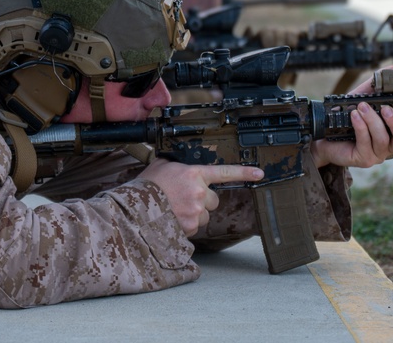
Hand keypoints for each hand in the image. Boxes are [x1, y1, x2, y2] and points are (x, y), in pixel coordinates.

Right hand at [141, 158, 263, 235]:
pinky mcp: (191, 227)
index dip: (244, 172)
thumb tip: (178, 165)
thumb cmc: (145, 187)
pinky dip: (186, 226)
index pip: (225, 172)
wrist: (133, 209)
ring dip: (194, 214)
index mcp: (194, 174)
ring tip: (174, 210)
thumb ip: (176, 165)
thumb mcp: (161, 167)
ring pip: (204, 215)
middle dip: (202, 201)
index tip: (260, 173)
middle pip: (213, 200)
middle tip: (183, 200)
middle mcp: (199, 192)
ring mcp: (196, 211)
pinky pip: (195, 228)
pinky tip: (172, 219)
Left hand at [311, 65, 392, 169]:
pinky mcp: (362, 158)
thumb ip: (382, 83)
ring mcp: (377, 154)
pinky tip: (354, 115)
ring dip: (373, 120)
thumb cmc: (348, 116)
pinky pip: (365, 142)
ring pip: (383, 139)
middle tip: (385, 109)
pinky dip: (361, 126)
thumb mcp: (365, 96)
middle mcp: (390, 146)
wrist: (324, 133)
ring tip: (362, 107)